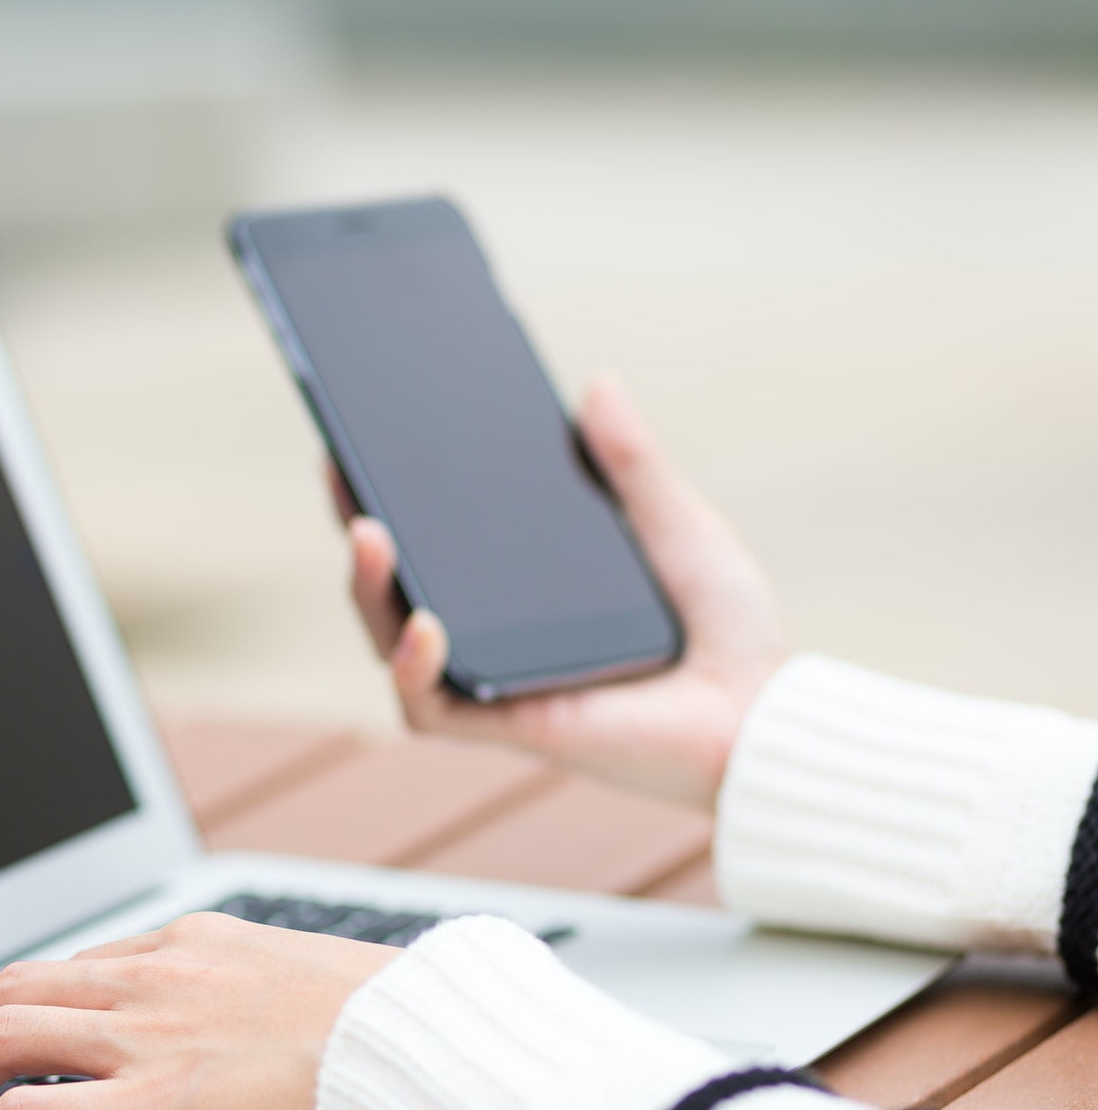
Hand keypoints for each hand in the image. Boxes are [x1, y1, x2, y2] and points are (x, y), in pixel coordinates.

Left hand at [0, 912, 397, 1109]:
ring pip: (5, 1033)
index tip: (20, 1030)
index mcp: (193, 942)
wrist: (413, 1048)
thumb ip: (250, 988)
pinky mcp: (147, 1107)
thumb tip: (250, 1013)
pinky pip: (30, 1109)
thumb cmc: (381, 1021)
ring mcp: (144, 1037)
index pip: (82, 962)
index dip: (34, 1001)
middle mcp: (152, 977)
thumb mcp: (301, 973)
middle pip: (20, 987)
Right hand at [338, 377, 787, 808]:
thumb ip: (632, 462)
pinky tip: (425, 622)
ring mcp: (494, 678)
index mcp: (524, 583)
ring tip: (370, 533)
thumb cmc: (729, 629)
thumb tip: (597, 385)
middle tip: (343, 468)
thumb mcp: (677, 521)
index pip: (436, 534)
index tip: (360, 437)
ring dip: (369, 587)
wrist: (766, 711)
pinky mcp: (505, 724)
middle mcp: (496, 631)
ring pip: (390, 638)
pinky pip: (427, 703)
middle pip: (395, 583)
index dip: (387, 489)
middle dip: (360, 527)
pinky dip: (412, 664)